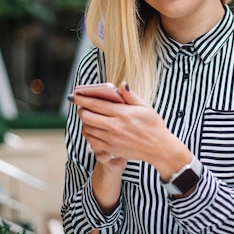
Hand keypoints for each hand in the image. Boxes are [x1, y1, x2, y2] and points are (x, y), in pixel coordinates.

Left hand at [72, 82, 193, 181]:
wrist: (158, 148)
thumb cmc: (153, 125)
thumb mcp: (145, 107)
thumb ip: (131, 95)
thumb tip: (121, 84)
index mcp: (123, 113)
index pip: (96, 104)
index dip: (83, 98)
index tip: (75, 94)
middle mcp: (115, 126)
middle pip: (88, 117)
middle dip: (81, 109)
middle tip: (82, 106)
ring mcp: (111, 139)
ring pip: (88, 129)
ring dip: (85, 122)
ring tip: (89, 116)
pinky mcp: (111, 149)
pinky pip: (92, 141)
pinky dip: (89, 134)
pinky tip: (94, 129)